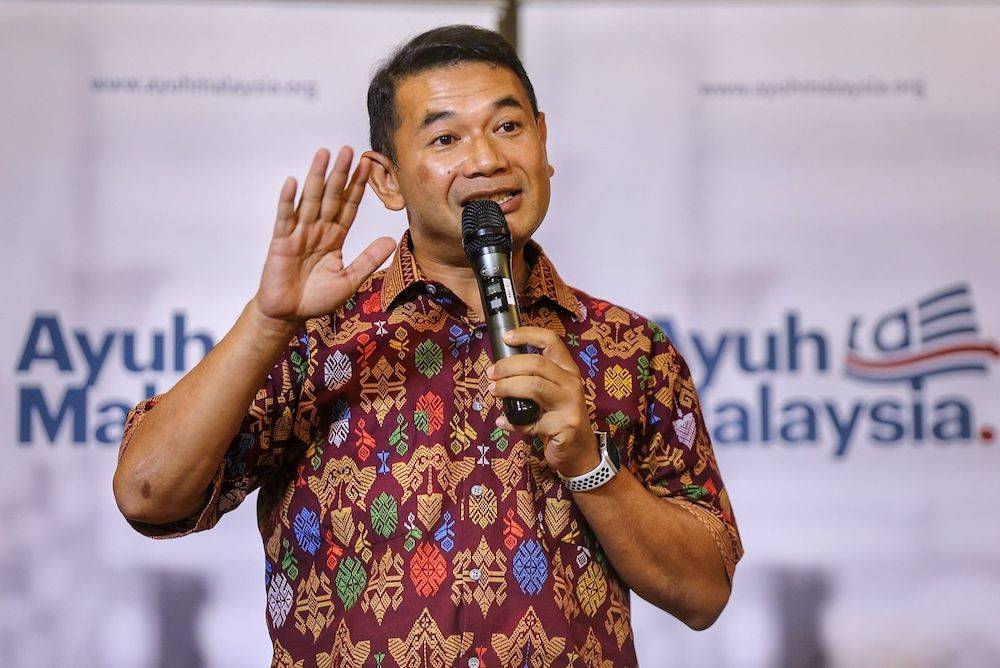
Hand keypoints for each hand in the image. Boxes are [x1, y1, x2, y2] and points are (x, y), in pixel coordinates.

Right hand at [253, 147, 396, 324]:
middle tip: (348, 150)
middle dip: (340, 174)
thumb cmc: (316, 298)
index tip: (368, 165)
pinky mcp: (281, 242)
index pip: (348, 206)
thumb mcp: (349, 280)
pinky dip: (288, 201)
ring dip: (316, 177)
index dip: (357, 187)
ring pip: (310, 200)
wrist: (288, 314)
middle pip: (331, 196)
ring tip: (324, 153)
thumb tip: (391, 241)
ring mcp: (299, 234)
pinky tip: (293, 182)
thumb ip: (368, 260)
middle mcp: (318, 230)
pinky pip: (285, 218)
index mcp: (335, 237)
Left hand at [488, 327, 599, 476]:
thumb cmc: (558, 416)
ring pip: (534, 387)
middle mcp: (572, 383)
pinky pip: (531, 422)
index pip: (551, 341)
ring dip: (508, 387)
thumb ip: (532, 380)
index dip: (528, 334)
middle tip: (491, 374)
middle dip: (508, 366)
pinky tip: (503, 422)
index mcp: (567, 369)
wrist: (578, 449)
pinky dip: (512, 422)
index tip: (506, 337)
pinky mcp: (564, 426)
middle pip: (537, 363)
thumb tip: (497, 371)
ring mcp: (570, 404)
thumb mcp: (550, 393)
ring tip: (493, 391)